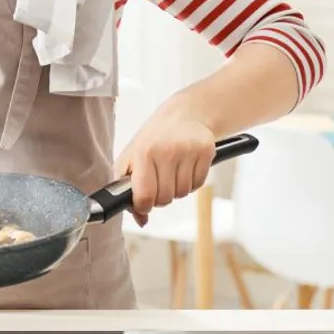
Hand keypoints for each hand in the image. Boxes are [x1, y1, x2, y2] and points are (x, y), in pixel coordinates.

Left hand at [114, 96, 216, 226]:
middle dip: (160, 197)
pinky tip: (186, 167)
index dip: (143, 206)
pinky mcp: (206, 152)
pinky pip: (198, 185)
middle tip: (158, 181)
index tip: (144, 203)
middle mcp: (166, 151)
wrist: (185, 113)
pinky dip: (191, 182)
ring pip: (182, 193)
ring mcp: (187, 151)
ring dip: (176, 189)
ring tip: (172, 171)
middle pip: (164, 198)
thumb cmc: (154, 138)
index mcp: (143, 152)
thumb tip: (140, 219)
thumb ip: (128, 188)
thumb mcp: (132, 156)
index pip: (144, 195)